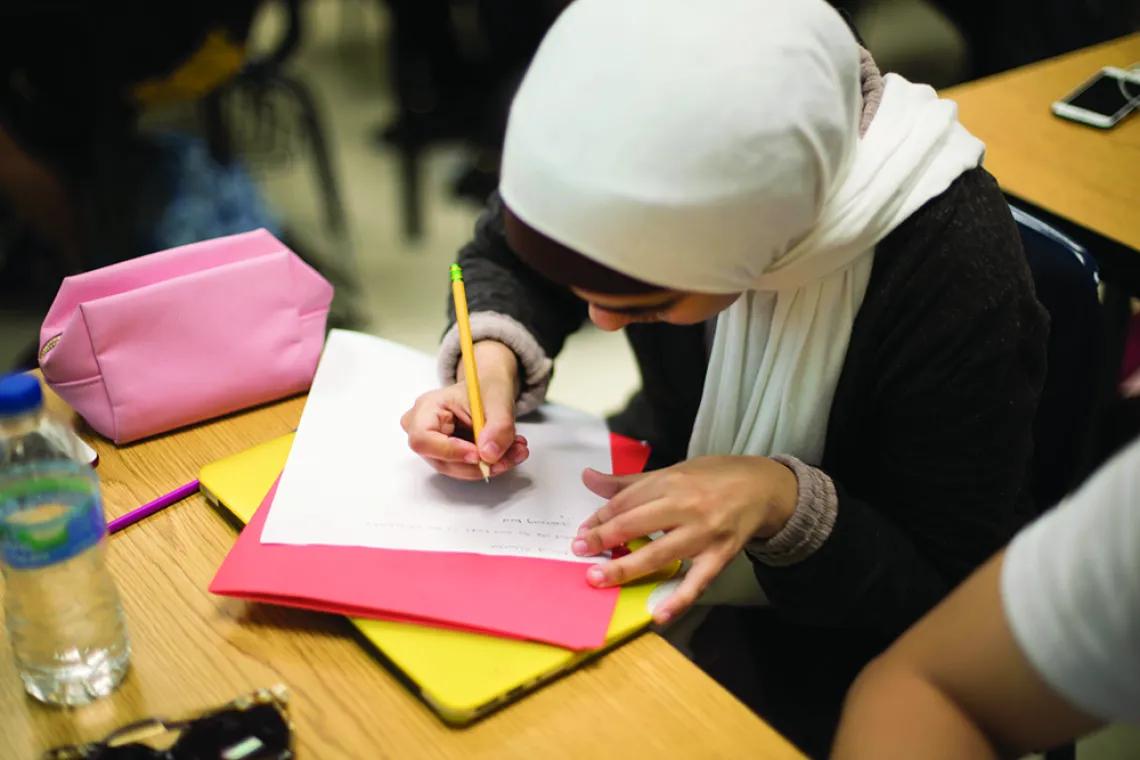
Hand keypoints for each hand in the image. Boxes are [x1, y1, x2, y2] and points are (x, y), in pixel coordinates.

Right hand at [401, 341, 528, 479]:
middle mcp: (424, 429)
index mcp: (427, 408)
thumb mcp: (499, 399)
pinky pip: (467, 468)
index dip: (449, 451)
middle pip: (442, 460)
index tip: (478, 455)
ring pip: (458, 469)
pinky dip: (490, 464)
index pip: (423, 439)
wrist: (490, 389)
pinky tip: (509, 451)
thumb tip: (489, 454)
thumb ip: (498, 426)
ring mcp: (435, 446)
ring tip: (516, 450)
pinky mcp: (449, 456)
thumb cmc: (486, 386)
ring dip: (490, 465)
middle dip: (479, 464)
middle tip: (511, 455)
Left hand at [572, 456, 798, 622]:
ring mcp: (704, 533)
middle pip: (636, 523)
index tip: (582, 532)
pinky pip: (697, 581)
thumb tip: (587, 477)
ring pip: (660, 553)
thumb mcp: (671, 471)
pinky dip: (679, 599)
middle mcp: (685, 506)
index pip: (626, 502)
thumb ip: (627, 482)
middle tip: (578, 552)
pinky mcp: (721, 555)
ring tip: (598, 578)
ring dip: (627, 568)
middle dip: (603, 539)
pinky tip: (659, 615)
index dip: (600, 518)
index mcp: (670, 482)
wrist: (763, 487)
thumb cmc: (713, 478)